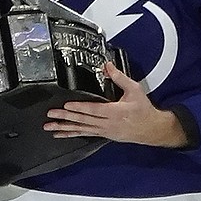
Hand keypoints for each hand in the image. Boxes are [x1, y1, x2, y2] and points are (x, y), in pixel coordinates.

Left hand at [44, 62, 187, 147]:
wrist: (151, 129)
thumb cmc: (143, 110)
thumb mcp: (135, 90)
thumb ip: (119, 77)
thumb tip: (107, 66)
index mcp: (115, 112)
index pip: (93, 110)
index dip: (79, 108)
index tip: (66, 106)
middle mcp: (107, 123)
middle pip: (83, 120)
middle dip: (65, 117)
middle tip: (51, 115)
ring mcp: (104, 131)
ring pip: (81, 129)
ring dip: (64, 128)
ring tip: (50, 127)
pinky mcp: (102, 134)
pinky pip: (84, 134)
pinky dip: (71, 134)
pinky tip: (61, 134)